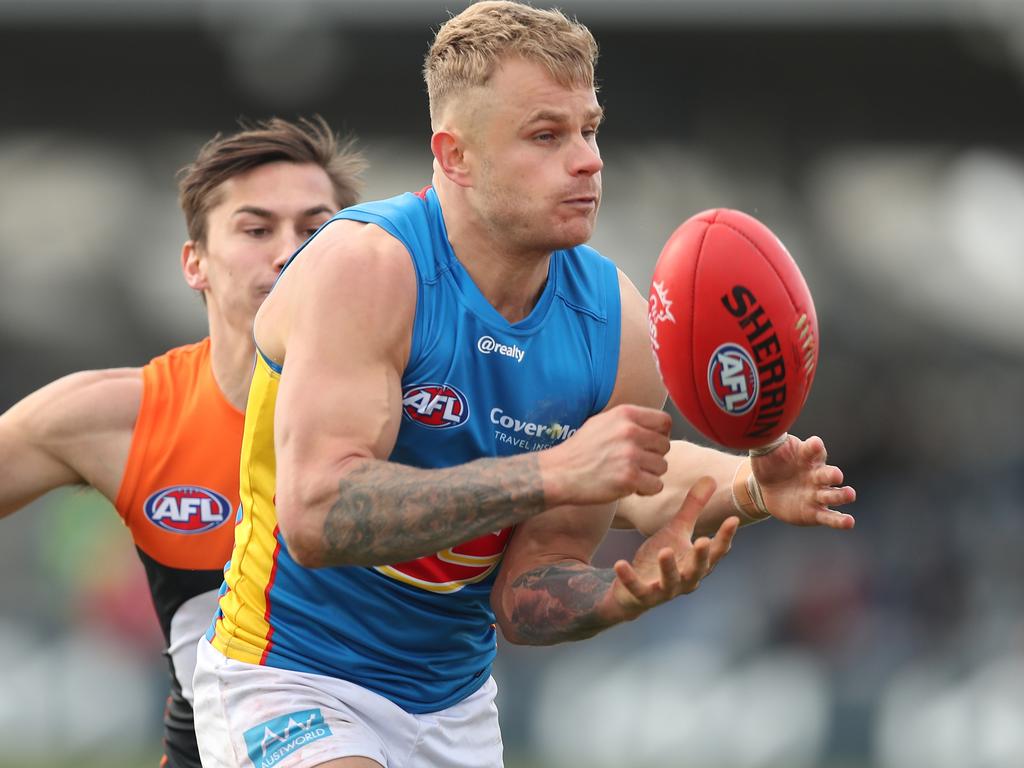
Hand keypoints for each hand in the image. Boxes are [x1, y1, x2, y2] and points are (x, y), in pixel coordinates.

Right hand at [544, 404, 671, 505]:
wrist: (558, 473)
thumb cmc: (579, 450)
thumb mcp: (602, 422)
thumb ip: (630, 422)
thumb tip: (658, 428)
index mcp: (625, 414)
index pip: (664, 422)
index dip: (660, 435)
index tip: (649, 445)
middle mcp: (630, 431)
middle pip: (665, 446)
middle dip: (653, 457)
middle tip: (634, 464)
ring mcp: (630, 455)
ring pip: (662, 467)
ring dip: (649, 475)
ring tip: (628, 475)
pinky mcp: (629, 478)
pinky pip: (656, 486)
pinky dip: (645, 490)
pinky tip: (629, 487)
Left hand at [611, 476, 738, 618]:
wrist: (632, 591)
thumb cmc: (659, 559)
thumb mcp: (676, 530)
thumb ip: (693, 508)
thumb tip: (710, 478)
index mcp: (695, 563)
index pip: (716, 551)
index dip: (725, 537)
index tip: (733, 519)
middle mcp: (685, 580)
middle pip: (697, 570)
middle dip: (701, 557)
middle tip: (703, 541)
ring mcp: (664, 590)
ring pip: (669, 581)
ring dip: (668, 567)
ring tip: (664, 551)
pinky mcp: (642, 596)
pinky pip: (636, 588)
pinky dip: (629, 578)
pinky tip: (620, 563)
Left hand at [749, 434, 855, 528]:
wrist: (764, 488)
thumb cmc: (769, 463)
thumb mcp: (766, 450)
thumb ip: (770, 440)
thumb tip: (767, 428)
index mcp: (806, 456)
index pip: (813, 449)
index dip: (814, 446)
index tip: (814, 444)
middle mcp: (816, 474)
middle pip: (827, 473)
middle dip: (832, 474)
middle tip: (836, 475)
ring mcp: (817, 494)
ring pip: (832, 494)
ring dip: (841, 495)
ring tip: (850, 494)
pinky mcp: (814, 512)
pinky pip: (828, 516)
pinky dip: (839, 520)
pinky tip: (849, 522)